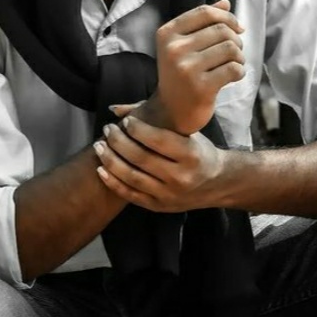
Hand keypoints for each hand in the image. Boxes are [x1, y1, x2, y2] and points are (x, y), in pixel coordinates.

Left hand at [93, 115, 224, 211]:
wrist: (217, 183)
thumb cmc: (199, 151)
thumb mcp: (189, 132)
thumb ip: (157, 119)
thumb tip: (117, 110)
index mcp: (191, 155)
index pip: (158, 140)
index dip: (137, 129)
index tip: (125, 121)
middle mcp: (180, 177)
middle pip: (141, 158)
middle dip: (119, 142)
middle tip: (107, 129)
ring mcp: (169, 195)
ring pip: (132, 177)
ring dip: (111, 160)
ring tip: (100, 146)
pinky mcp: (159, 207)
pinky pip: (131, 195)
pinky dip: (113, 182)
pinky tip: (101, 169)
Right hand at [132, 0, 244, 134]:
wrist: (171, 112)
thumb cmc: (181, 74)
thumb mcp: (184, 45)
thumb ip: (203, 23)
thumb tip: (226, 2)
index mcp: (167, 34)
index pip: (205, 12)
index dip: (227, 17)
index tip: (238, 28)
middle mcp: (174, 49)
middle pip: (221, 30)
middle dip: (236, 40)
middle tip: (235, 52)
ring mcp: (186, 68)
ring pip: (231, 48)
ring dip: (239, 56)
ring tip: (234, 64)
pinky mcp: (201, 87)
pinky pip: (234, 69)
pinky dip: (240, 72)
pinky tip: (233, 76)